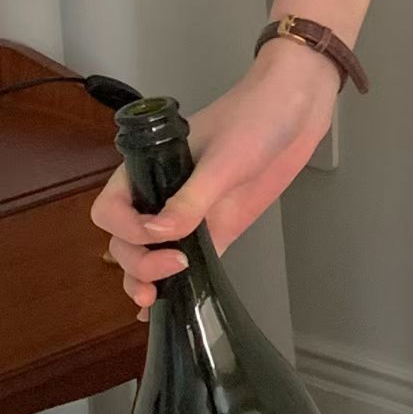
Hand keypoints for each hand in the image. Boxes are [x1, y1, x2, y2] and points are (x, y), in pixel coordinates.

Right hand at [92, 38, 339, 314]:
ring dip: (145, 278)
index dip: (125, 230)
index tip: (155, 237)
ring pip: (151, 255)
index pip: (112, 209)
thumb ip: (193, 198)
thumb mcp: (223, 159)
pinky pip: (190, 262)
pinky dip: (176, 285)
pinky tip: (168, 306)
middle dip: (136, 261)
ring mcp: (191, 213)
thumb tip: (160, 236)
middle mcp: (164, 193)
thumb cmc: (256, 118)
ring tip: (153, 299)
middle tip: (171, 267)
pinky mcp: (219, 228)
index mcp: (150, 167)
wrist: (298, 107)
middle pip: (126, 239)